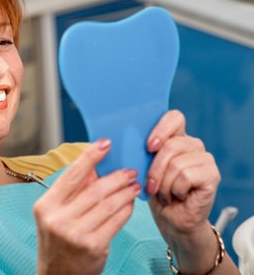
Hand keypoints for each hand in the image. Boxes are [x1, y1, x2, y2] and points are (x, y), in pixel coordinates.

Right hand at [33, 140, 140, 274]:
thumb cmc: (58, 241)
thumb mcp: (56, 214)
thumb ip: (72, 192)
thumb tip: (95, 168)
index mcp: (46, 205)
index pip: (71, 175)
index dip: (90, 156)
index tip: (105, 143)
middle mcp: (58, 219)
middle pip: (94, 189)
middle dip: (116, 177)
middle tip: (130, 170)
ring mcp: (76, 234)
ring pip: (108, 204)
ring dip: (125, 192)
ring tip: (134, 185)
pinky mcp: (93, 247)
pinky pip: (116, 221)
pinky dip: (126, 209)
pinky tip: (131, 203)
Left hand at [146, 110, 219, 233]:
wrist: (171, 220)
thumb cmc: (156, 193)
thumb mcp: (144, 168)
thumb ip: (142, 152)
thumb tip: (126, 142)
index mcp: (176, 137)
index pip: (174, 118)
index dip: (161, 129)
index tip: (149, 147)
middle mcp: (193, 144)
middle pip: (171, 145)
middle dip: (155, 169)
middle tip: (151, 185)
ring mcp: (205, 159)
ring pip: (177, 163)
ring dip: (164, 184)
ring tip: (165, 193)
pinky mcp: (212, 175)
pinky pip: (186, 176)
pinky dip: (176, 190)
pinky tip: (178, 196)